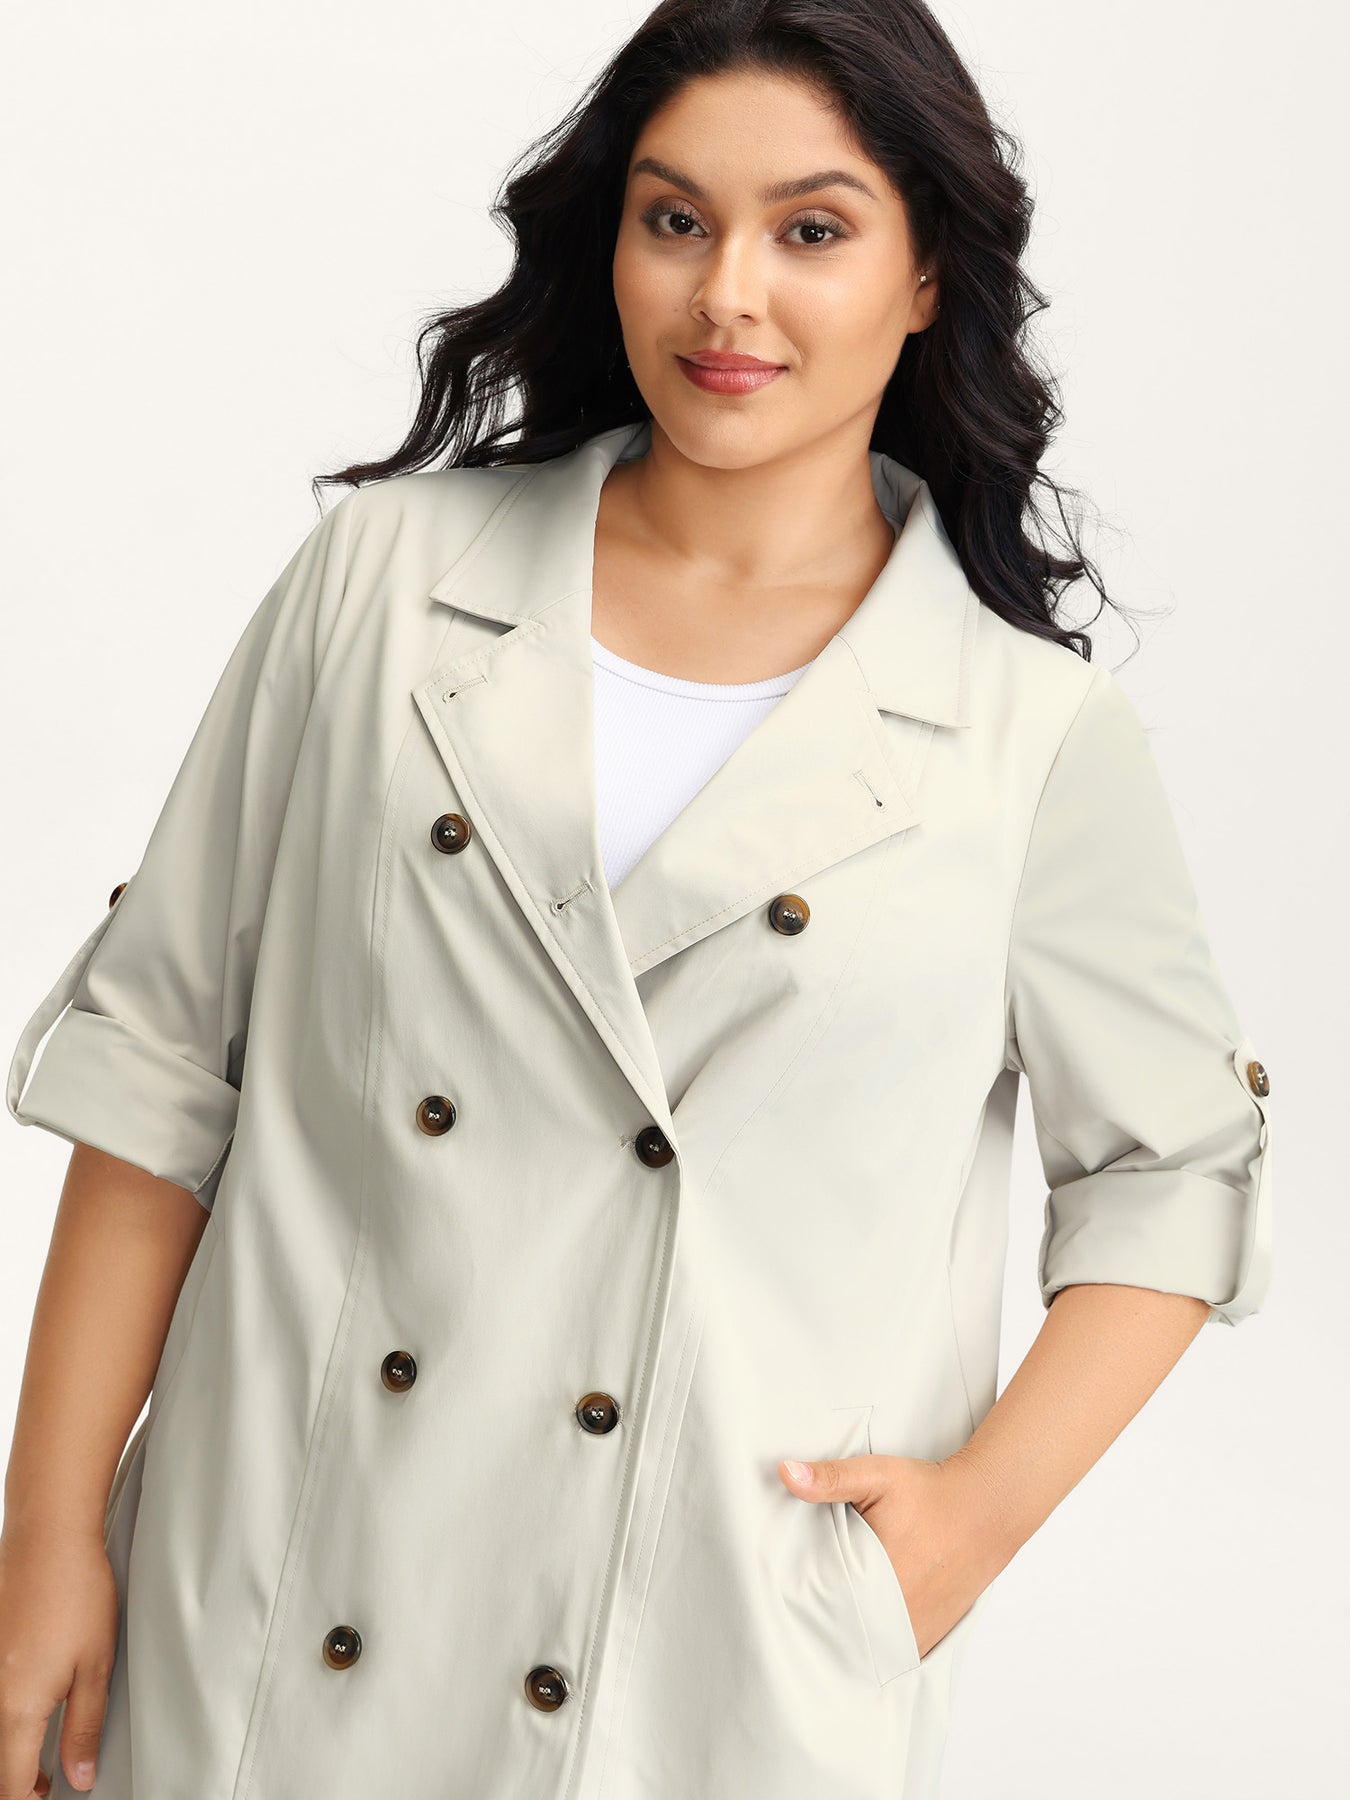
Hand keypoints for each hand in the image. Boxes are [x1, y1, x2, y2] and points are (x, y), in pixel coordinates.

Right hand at [0, 1517, 119, 1795]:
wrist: (47, 1539)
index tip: (53, 1792)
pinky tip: (31, 1702)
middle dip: (18, 1780)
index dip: (32, 1797)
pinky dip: (8, 1712)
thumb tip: (78, 1776)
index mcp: (16, 1710)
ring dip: (11, 1747)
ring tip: (43, 1749)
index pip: (11, 1785)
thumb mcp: (95, 1667)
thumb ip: (84, 1729)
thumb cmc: (76, 1594)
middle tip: (51, 1778)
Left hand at [777, 1448, 1009, 1660]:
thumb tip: (785, 1473)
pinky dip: (876, 1644)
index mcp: (876, 1580)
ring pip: (867, 1648)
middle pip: (843, 1632)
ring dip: (850, 1637)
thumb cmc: (930, 1492)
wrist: (985, 1508)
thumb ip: (830, 1478)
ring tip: (830, 1618)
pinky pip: (892, 1652)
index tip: (784, 1591)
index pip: (821, 1606)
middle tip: (803, 1606)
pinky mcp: (931, 1636)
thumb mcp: (876, 1476)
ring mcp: (916, 1631)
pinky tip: (862, 1627)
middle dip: (822, 1621)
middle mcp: (897, 1615)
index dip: (801, 1599)